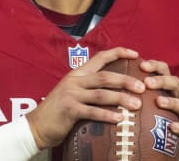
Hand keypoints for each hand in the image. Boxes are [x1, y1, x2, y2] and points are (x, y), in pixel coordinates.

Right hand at [26, 47, 145, 149]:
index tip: (136, 53)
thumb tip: (115, 89)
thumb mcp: (72, 92)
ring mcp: (71, 94)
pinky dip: (107, 115)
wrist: (36, 125)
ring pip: (102, 94)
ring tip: (136, 104)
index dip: (118, 52)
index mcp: (77, 74)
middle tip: (142, 87)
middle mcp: (75, 81)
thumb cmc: (58, 111)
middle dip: (126, 80)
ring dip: (121, 98)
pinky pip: (92, 111)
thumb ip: (89, 88)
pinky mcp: (69, 110)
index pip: (100, 57)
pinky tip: (119, 119)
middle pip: (105, 76)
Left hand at [140, 59, 178, 140]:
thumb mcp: (142, 100)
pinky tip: (172, 127)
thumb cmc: (149, 115)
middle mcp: (178, 95)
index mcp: (167, 86)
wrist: (164, 139)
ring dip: (171, 101)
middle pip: (174, 82)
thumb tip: (110, 79)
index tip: (141, 65)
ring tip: (158, 102)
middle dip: (161, 81)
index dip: (154, 65)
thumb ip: (132, 90)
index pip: (163, 70)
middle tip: (147, 83)